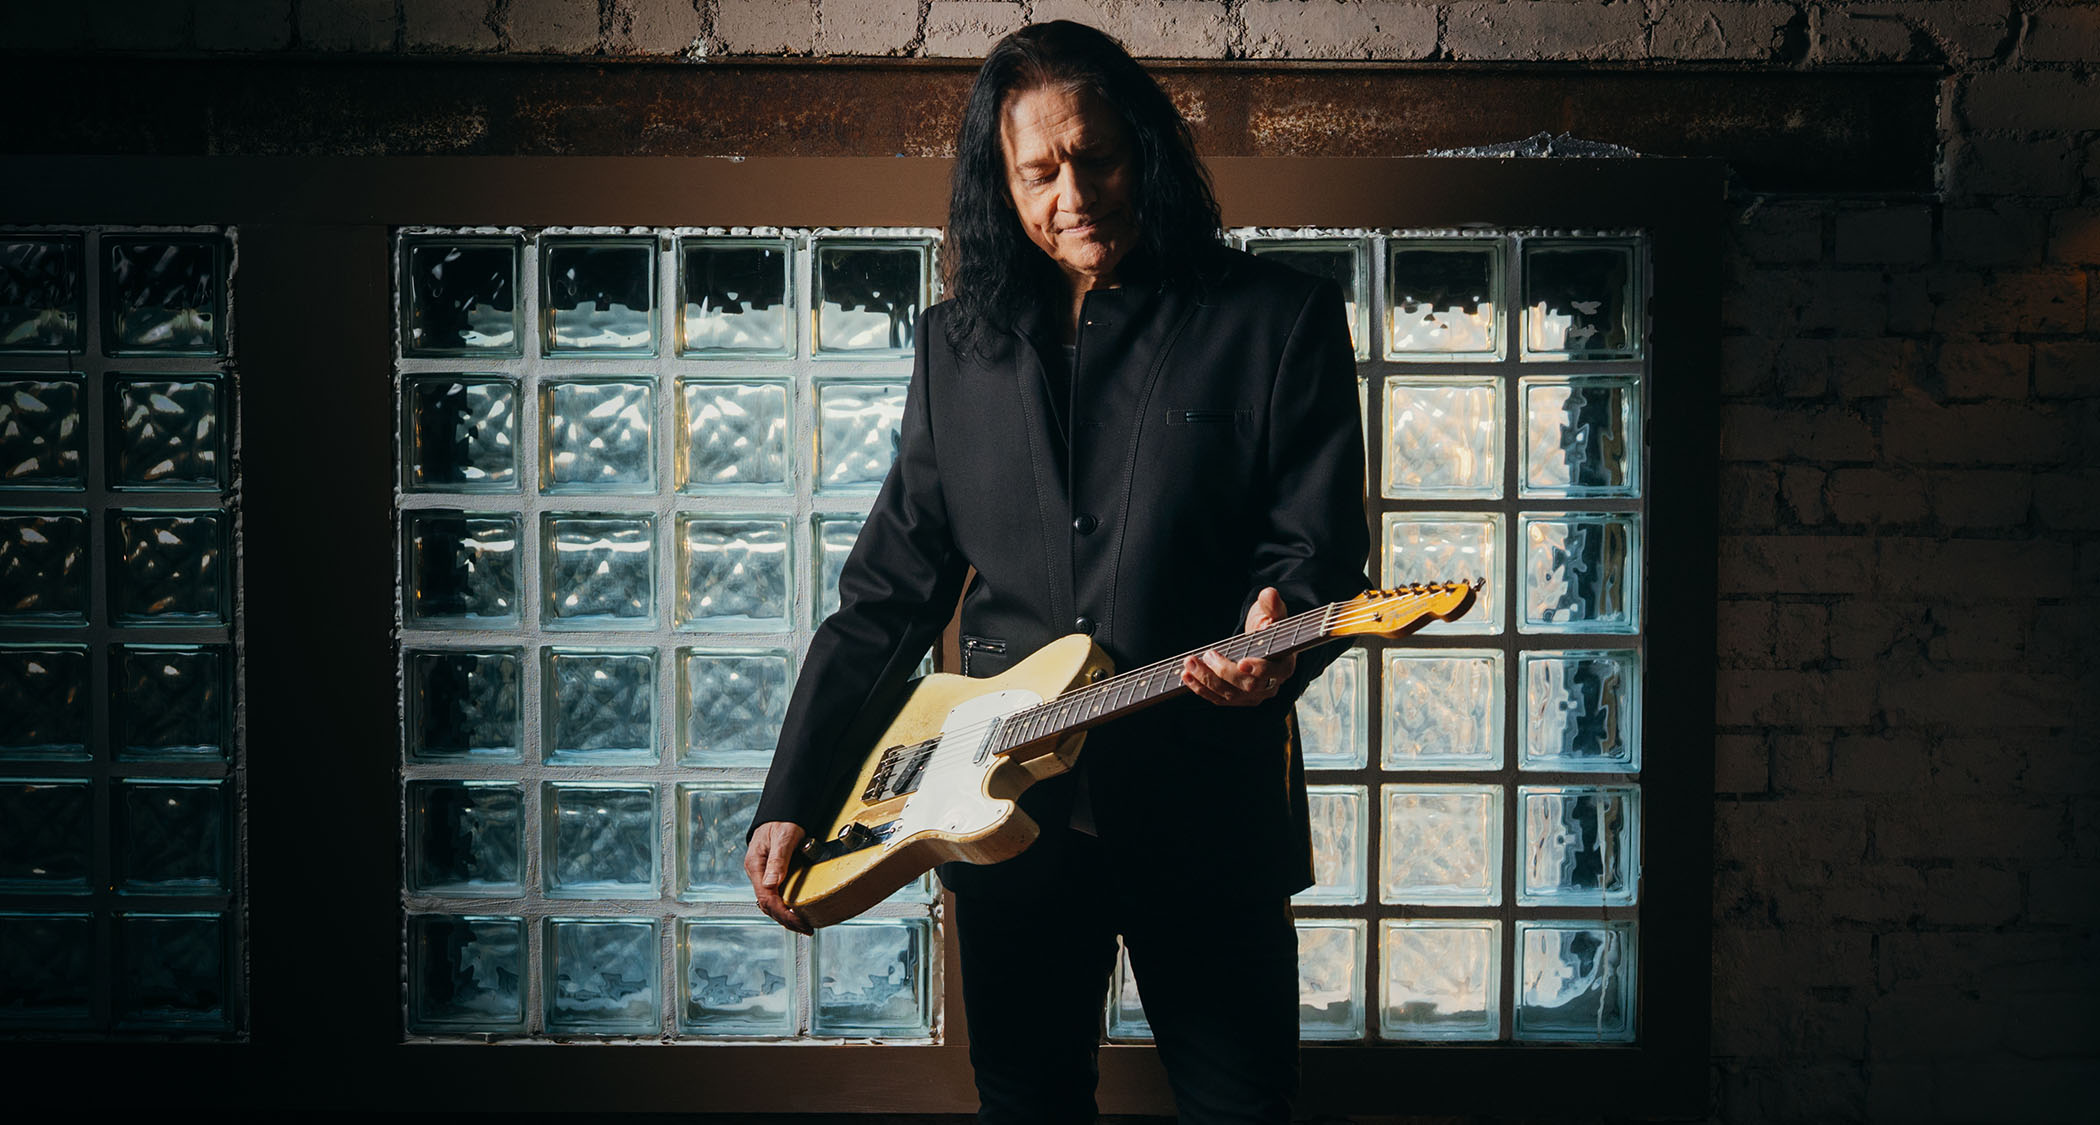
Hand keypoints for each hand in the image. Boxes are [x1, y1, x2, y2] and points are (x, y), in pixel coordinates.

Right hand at [744, 821, 812, 934]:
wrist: (782, 809)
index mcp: (755, 865)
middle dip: (786, 920)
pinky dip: (785, 906)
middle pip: (768, 905)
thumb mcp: (783, 837)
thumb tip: (771, 884)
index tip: (800, 922)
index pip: (767, 898)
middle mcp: (757, 872)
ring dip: (786, 916)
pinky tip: (796, 911)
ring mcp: (762, 873)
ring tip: (803, 925)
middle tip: (807, 929)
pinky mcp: (771, 872)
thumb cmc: (783, 819)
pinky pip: (776, 894)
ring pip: (771, 902)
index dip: (783, 914)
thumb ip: (778, 859)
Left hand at [1182, 587, 1295, 707]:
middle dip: (1224, 672)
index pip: (1273, 673)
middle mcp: (1270, 686)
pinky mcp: (1237, 698)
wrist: (1261, 642)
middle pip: (1248, 686)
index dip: (1258, 669)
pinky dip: (1201, 689)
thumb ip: (1271, 604)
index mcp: (1284, 666)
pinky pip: (1218, 698)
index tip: (1241, 663)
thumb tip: (1269, 594)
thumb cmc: (1269, 626)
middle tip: (1207, 655)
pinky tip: (1187, 676)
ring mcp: (1253, 696)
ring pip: (1229, 695)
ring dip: (1206, 681)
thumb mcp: (1272, 613)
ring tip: (1189, 664)